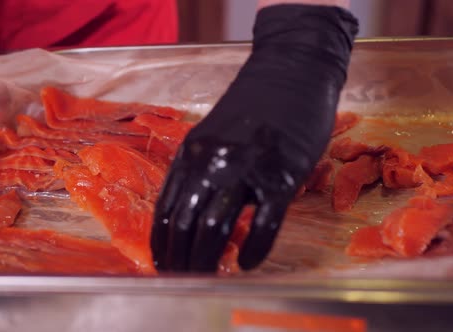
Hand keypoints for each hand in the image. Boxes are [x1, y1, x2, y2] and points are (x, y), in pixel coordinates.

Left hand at [151, 4, 358, 271]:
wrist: (291, 71)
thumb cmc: (253, 106)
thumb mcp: (213, 134)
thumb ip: (201, 169)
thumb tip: (195, 214)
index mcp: (190, 153)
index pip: (166, 209)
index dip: (161, 244)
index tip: (161, 264)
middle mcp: (211, 162)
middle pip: (186, 224)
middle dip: (180, 260)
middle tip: (182, 279)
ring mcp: (246, 169)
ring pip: (216, 228)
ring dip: (208, 260)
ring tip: (208, 277)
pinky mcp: (281, 175)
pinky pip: (263, 224)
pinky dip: (254, 250)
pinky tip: (248, 264)